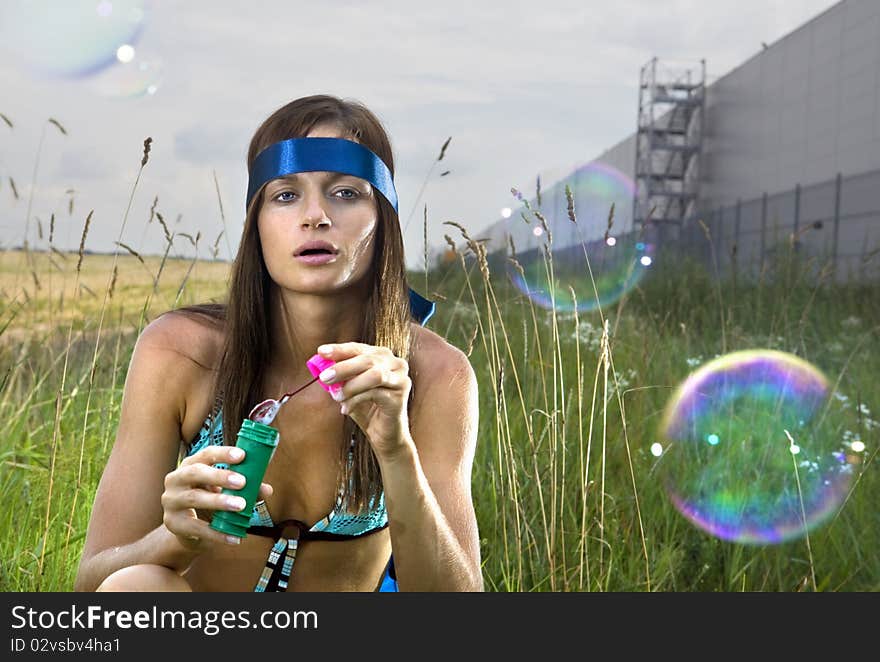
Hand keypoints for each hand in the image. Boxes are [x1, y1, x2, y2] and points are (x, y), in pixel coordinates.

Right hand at [161, 445, 272, 548]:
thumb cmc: (210, 500)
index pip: (206, 454)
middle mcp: (176, 479)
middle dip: (219, 475)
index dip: (223, 453)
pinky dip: (217, 533)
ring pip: (194, 498)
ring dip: (219, 501)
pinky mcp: (173, 523)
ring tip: (241, 505)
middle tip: (242, 482)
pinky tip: (234, 537)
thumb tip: (267, 490)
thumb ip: (246, 488)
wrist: (188, 530)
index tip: (242, 455)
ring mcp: (171, 501)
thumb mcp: (225, 491)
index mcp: (191, 465)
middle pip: (195, 472)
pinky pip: (196, 528)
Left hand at [316, 342, 414, 460]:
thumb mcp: (349, 388)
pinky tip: (346, 409)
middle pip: (367, 359)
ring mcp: (400, 379)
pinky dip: (356, 400)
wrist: (384, 434)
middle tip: (324, 377)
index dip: (340, 349)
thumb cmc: (366, 408)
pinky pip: (375, 393)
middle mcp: (395, 364)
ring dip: (351, 385)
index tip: (321, 352)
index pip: (359, 348)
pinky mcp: (400, 396)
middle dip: (343, 368)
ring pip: (374, 375)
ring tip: (336, 396)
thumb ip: (339, 376)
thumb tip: (320, 366)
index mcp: (382, 356)